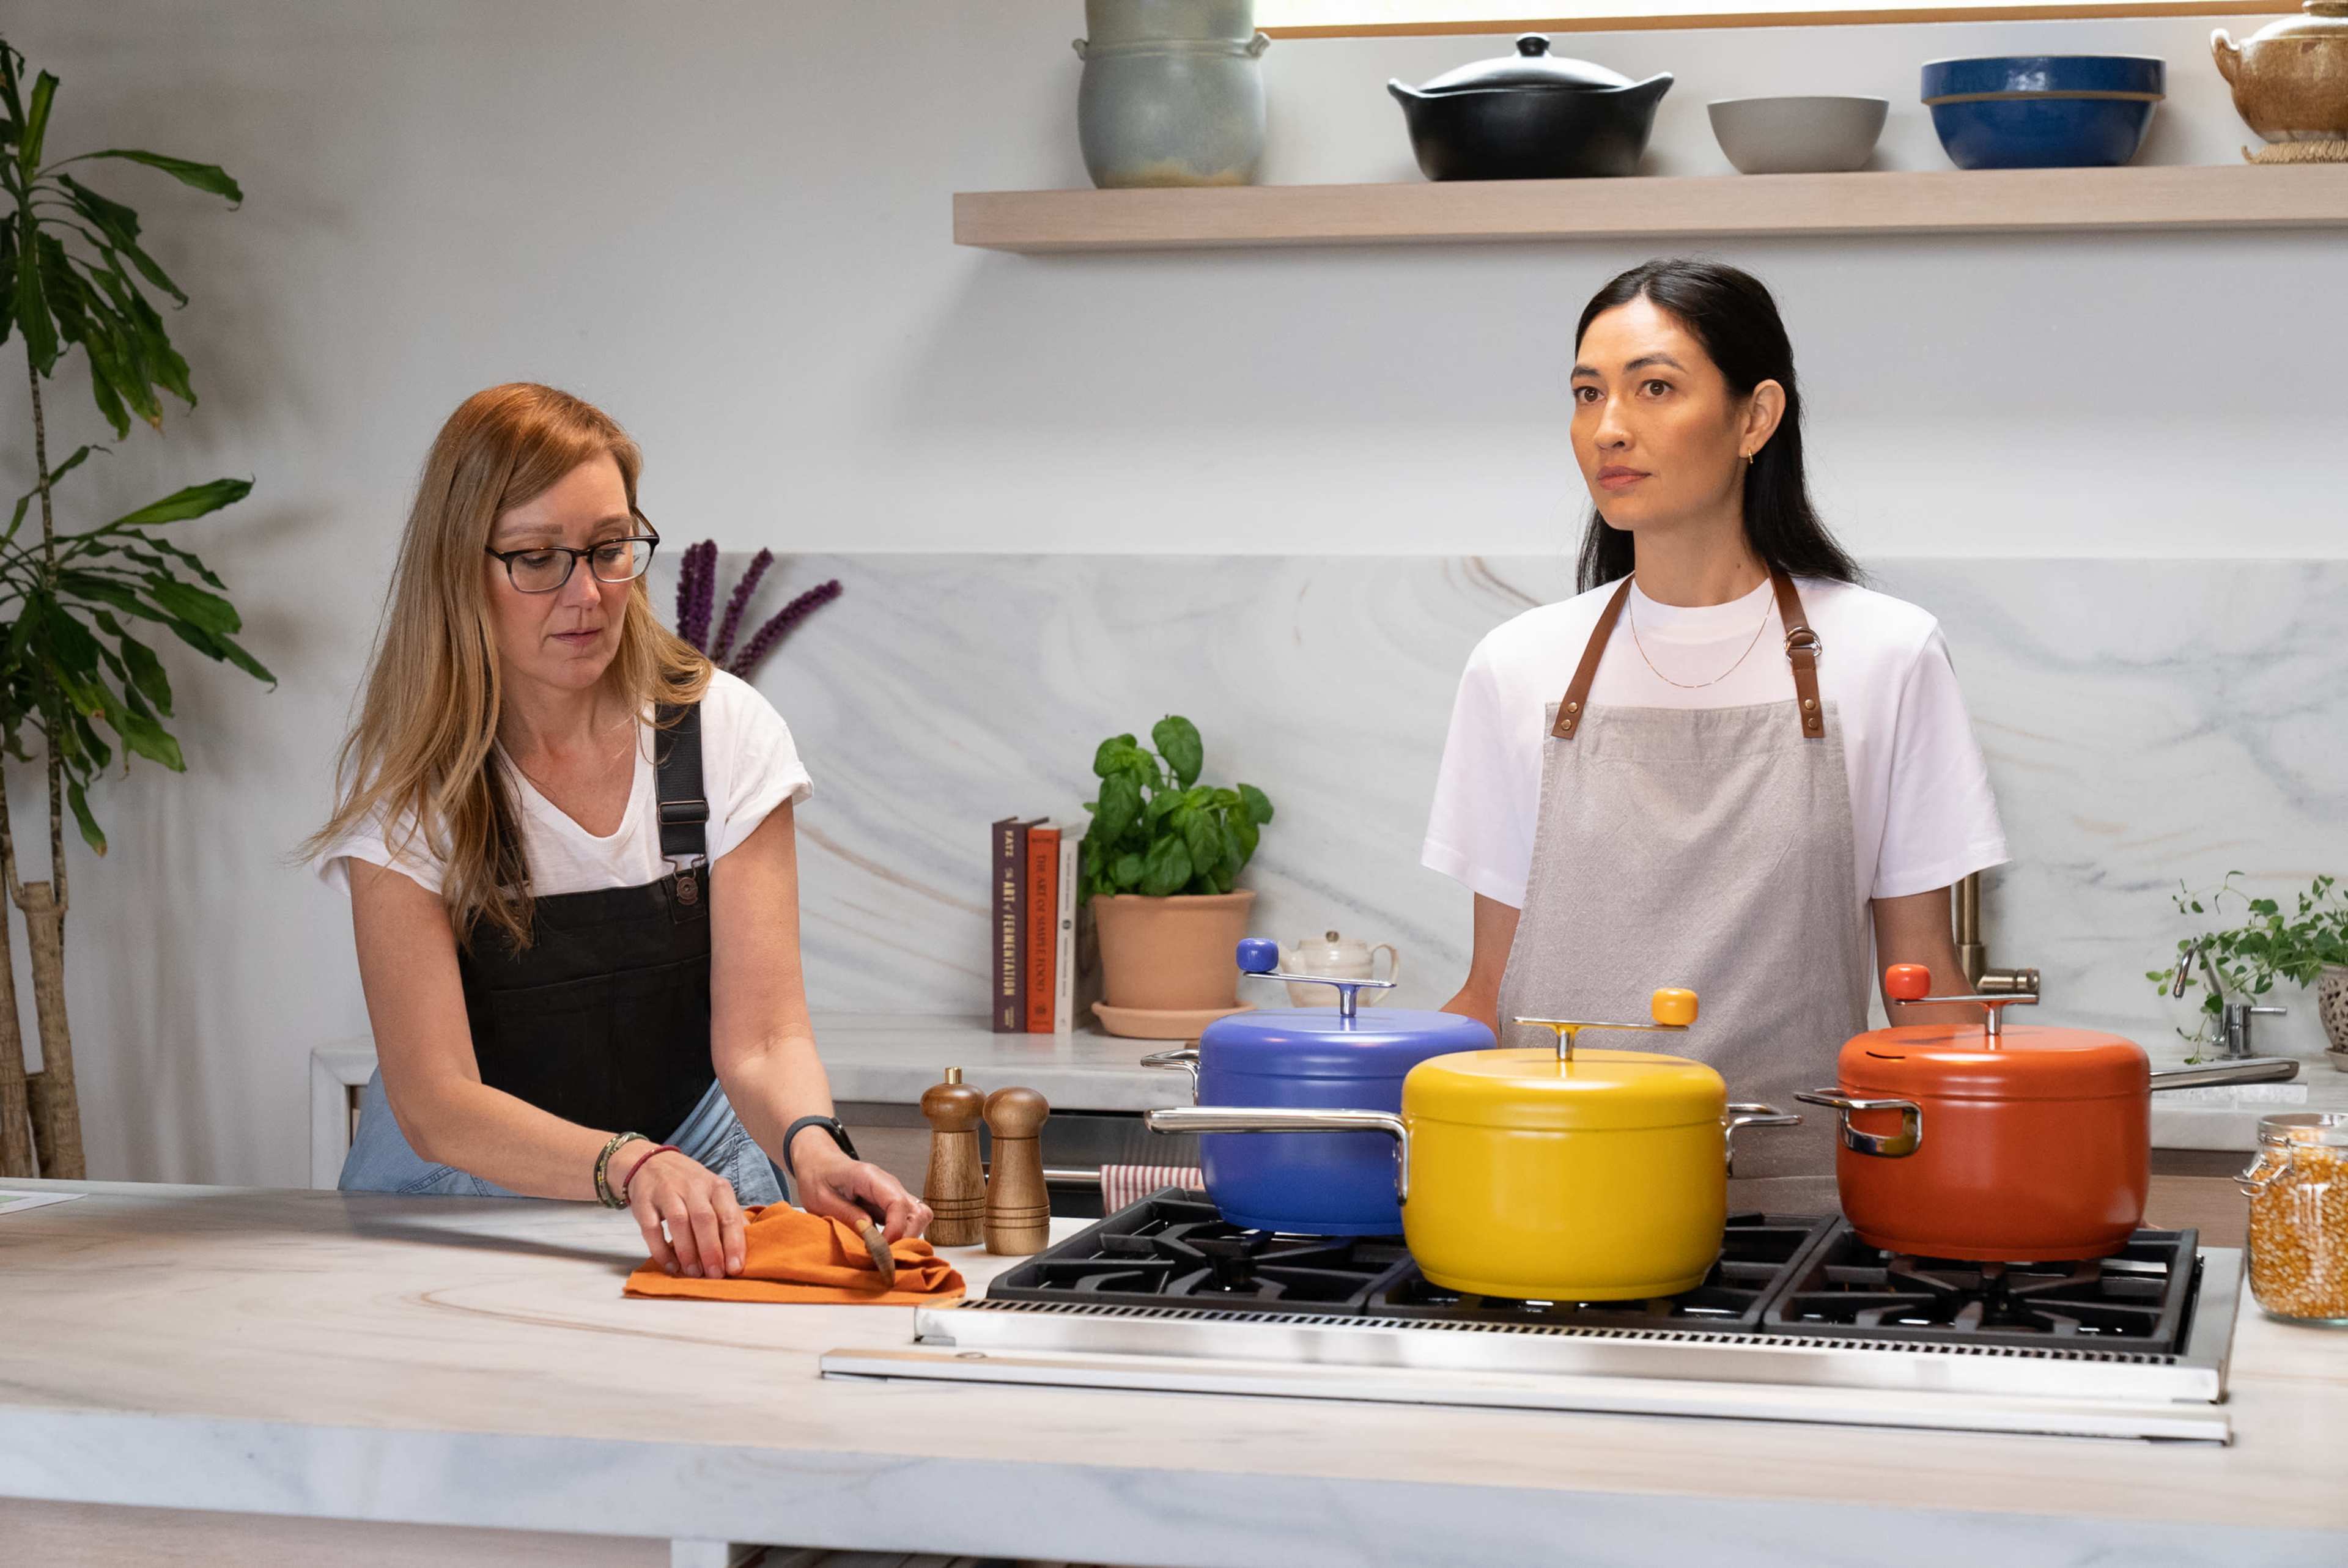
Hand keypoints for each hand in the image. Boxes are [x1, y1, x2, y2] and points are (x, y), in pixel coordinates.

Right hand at [618, 1144, 745, 1278]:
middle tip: (715, 1275)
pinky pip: (652, 1228)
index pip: (728, 1215)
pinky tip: (670, 1265)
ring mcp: (667, 1192)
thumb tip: (748, 1244)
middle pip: (705, 1219)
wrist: (652, 1163)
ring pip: (679, 1222)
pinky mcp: (644, 1202)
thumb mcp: (714, 1193)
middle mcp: (693, 1186)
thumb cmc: (690, 1185)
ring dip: (688, 1251)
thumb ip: (730, 1216)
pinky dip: (661, 1249)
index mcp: (716, 1186)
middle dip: (711, 1250)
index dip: (733, 1243)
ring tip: (694, 1272)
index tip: (735, 1268)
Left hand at [793, 1142, 932, 1242]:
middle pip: (918, 1212)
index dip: (895, 1230)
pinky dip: (901, 1236)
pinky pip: (908, 1221)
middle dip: (905, 1238)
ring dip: (906, 1237)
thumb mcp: (821, 1198)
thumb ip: (846, 1214)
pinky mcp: (890, 1205)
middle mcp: (888, 1184)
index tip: (880, 1249)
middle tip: (882, 1254)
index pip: (898, 1204)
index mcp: (870, 1177)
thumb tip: (869, 1234)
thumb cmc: (818, 1176)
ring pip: (919, 1217)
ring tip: (883, 1251)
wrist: (818, 1163)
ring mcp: (892, 1194)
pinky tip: (882, 1245)